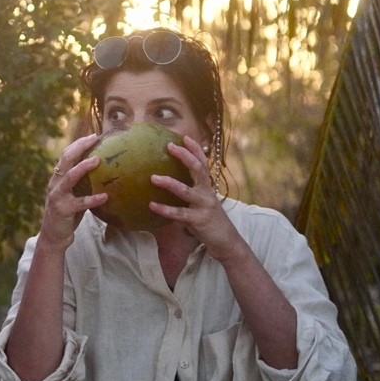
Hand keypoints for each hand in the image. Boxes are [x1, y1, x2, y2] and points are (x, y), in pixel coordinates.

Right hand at [40, 134, 108, 248]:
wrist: (53, 238)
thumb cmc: (67, 215)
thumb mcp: (73, 196)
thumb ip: (83, 184)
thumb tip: (105, 173)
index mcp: (57, 179)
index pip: (66, 155)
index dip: (78, 144)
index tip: (93, 135)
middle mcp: (55, 184)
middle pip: (65, 160)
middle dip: (79, 147)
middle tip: (95, 138)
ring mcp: (57, 197)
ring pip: (69, 177)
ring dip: (83, 167)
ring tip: (97, 160)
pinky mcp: (62, 210)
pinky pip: (80, 203)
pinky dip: (92, 199)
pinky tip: (105, 197)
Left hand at [148, 135, 239, 259]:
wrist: (228, 243)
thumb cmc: (210, 222)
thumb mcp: (202, 204)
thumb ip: (191, 194)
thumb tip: (171, 185)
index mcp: (207, 188)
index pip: (203, 163)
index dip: (195, 150)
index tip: (185, 137)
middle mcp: (207, 193)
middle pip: (198, 169)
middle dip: (184, 156)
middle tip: (169, 146)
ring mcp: (204, 206)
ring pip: (185, 191)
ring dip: (169, 183)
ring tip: (153, 177)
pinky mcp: (198, 220)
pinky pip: (179, 214)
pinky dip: (165, 209)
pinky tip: (152, 205)